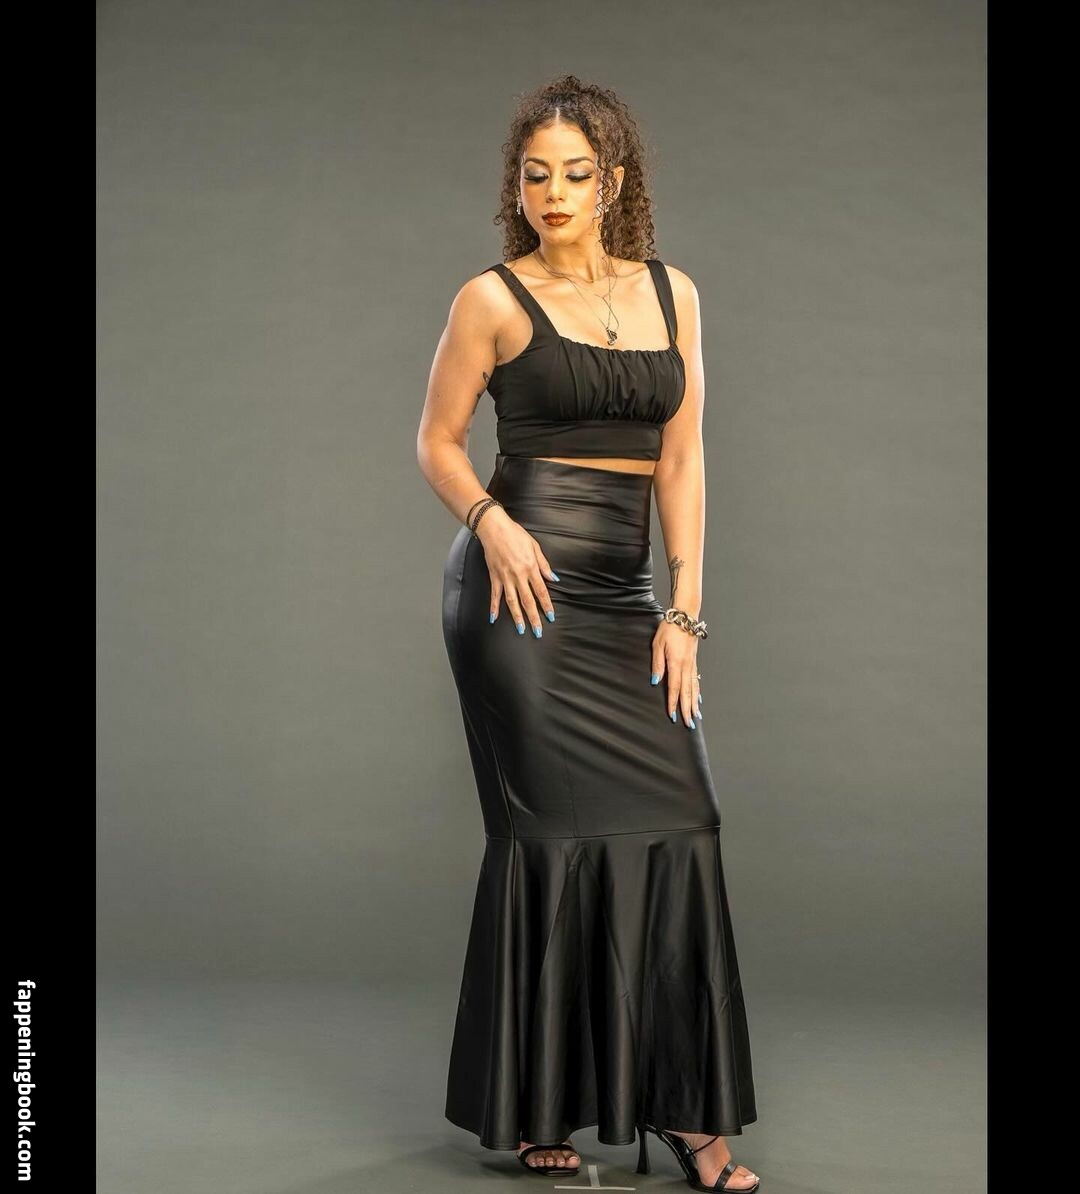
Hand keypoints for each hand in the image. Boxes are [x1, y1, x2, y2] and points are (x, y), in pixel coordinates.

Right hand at [475, 507, 559, 637]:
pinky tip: (494, 618)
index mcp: (530, 568)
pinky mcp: (494, 576)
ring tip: (520, 629)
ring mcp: (505, 577)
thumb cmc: (516, 535)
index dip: (546, 605)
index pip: (541, 591)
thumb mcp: (535, 546)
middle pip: (527, 600)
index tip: (550, 617)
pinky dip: (494, 607)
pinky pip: (495, 595)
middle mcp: (518, 575)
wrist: (495, 529)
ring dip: (517, 616)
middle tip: (537, 631)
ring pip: (512, 601)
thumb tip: (553, 579)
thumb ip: (544, 565)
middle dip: (533, 617)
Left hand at [650, 619, 701, 726]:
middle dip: (687, 709)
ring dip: (694, 703)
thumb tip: (655, 681)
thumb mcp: (657, 644)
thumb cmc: (669, 628)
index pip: (674, 687)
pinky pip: (696, 680)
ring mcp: (692, 664)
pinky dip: (697, 691)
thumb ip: (657, 664)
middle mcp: (686, 666)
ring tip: (696, 716)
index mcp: (676, 663)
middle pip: (687, 692)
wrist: (685, 616)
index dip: (673, 702)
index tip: (672, 715)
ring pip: (694, 688)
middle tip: (688, 723)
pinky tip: (698, 699)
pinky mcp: (694, 661)